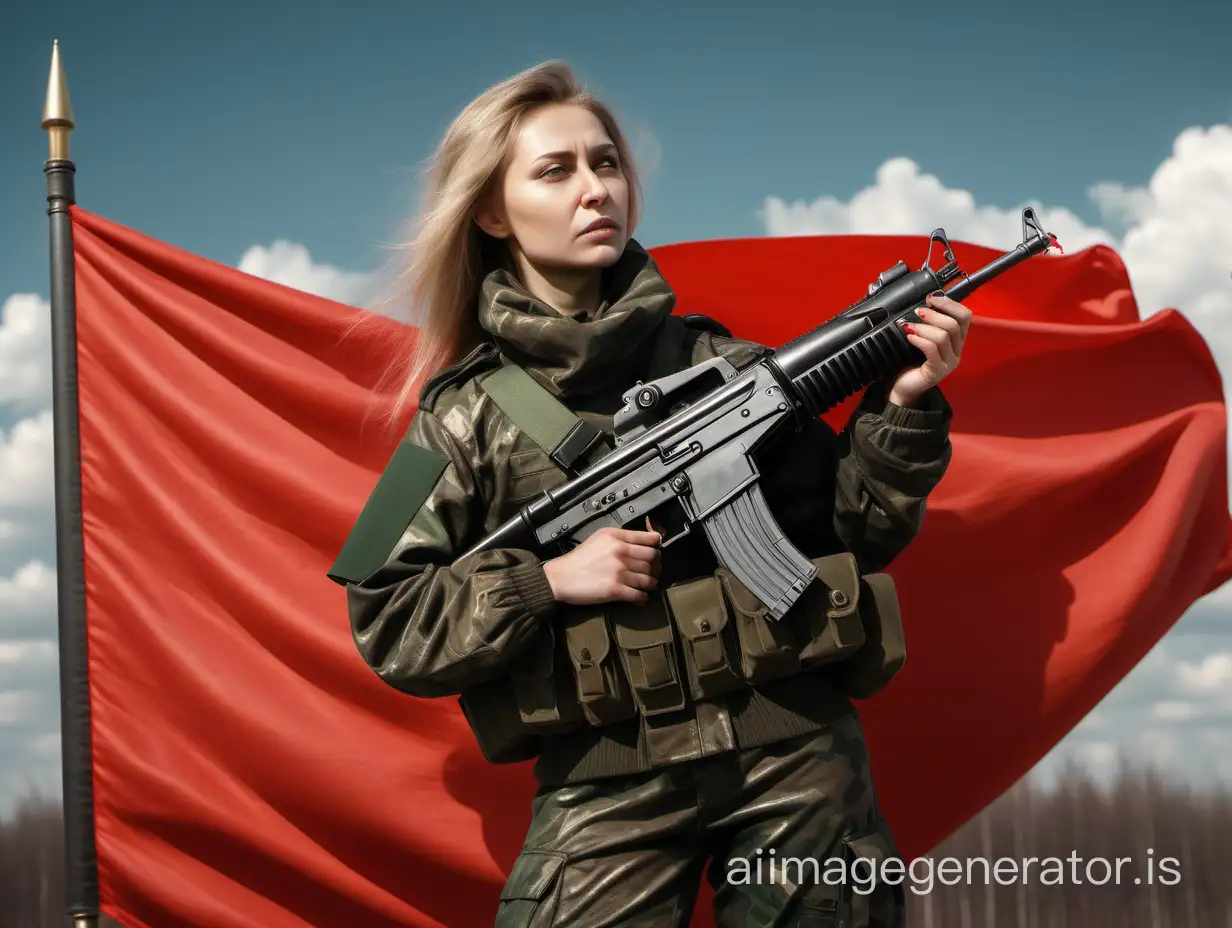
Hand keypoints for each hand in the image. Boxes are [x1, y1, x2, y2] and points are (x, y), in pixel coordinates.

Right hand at [542, 520, 661, 605]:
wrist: (561, 577)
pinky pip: (640, 595)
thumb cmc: (580, 558)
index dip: (657, 548)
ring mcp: (618, 571)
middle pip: (654, 559)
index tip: (655, 555)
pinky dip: (642, 598)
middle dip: (656, 568)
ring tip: (644, 586)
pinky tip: (638, 598)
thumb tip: (644, 542)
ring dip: (650, 585)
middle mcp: (620, 552)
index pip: (651, 540)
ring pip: (649, 579)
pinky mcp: (615, 589)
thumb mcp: (600, 538)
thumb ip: (621, 538)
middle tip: (652, 573)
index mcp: (617, 537)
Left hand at [889, 291, 971, 406]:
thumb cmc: (910, 361)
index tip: (931, 299)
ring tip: (909, 326)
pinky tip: (910, 337)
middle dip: (935, 314)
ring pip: (943, 336)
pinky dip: (920, 339)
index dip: (950, 304)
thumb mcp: (922, 337)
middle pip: (955, 325)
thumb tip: (924, 303)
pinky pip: (932, 350)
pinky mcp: (937, 372)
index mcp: (956, 340)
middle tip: (918, 312)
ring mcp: (948, 363)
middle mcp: (956, 351)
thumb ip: (927, 323)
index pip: (965, 316)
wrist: (902, 387)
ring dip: (924, 327)